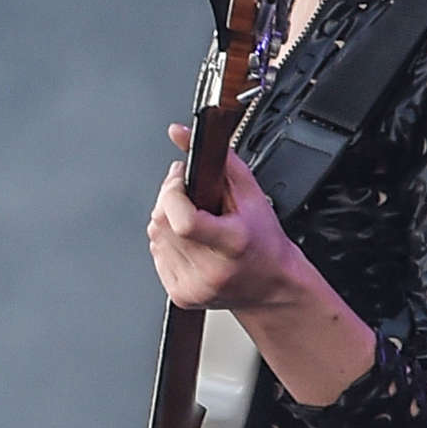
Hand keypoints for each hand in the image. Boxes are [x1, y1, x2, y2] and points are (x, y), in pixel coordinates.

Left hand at [147, 123, 299, 311]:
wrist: (272, 287)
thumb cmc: (264, 241)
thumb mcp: (252, 193)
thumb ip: (217, 157)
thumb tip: (179, 133)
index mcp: (233, 243)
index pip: (183, 220)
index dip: (173, 192)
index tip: (182, 180)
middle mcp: (212, 269)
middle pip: (162, 223)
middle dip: (170, 200)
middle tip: (192, 197)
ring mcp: (194, 285)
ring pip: (154, 237)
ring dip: (168, 221)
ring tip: (196, 223)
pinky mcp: (181, 295)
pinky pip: (156, 254)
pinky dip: (168, 242)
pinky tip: (191, 243)